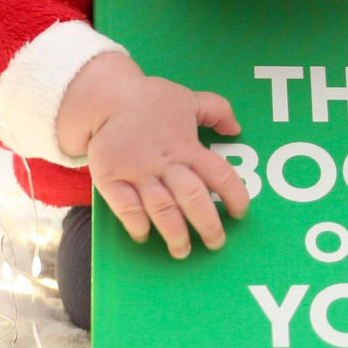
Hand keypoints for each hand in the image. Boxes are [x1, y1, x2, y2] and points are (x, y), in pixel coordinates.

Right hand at [57, 54, 248, 257]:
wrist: (106, 97)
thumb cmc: (151, 100)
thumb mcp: (188, 98)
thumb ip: (217, 110)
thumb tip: (237, 129)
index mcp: (187, 146)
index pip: (219, 175)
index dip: (235, 196)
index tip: (241, 213)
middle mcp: (166, 162)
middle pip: (192, 198)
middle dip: (208, 225)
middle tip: (216, 242)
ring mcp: (137, 172)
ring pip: (161, 208)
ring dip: (175, 233)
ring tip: (182, 251)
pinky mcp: (111, 178)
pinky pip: (125, 207)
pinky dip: (136, 224)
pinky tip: (144, 235)